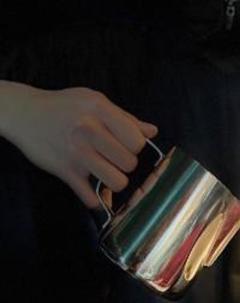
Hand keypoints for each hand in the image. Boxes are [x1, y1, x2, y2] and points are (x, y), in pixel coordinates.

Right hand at [4, 84, 156, 206]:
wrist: (25, 113)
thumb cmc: (64, 106)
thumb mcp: (95, 101)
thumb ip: (126, 118)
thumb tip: (152, 132)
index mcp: (100, 110)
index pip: (137, 141)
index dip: (136, 147)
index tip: (126, 146)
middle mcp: (89, 131)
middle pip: (129, 163)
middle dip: (126, 165)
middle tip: (114, 159)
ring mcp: (77, 153)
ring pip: (117, 182)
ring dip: (114, 181)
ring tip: (106, 173)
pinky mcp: (65, 171)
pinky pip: (90, 197)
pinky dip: (95, 200)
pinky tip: (93, 192)